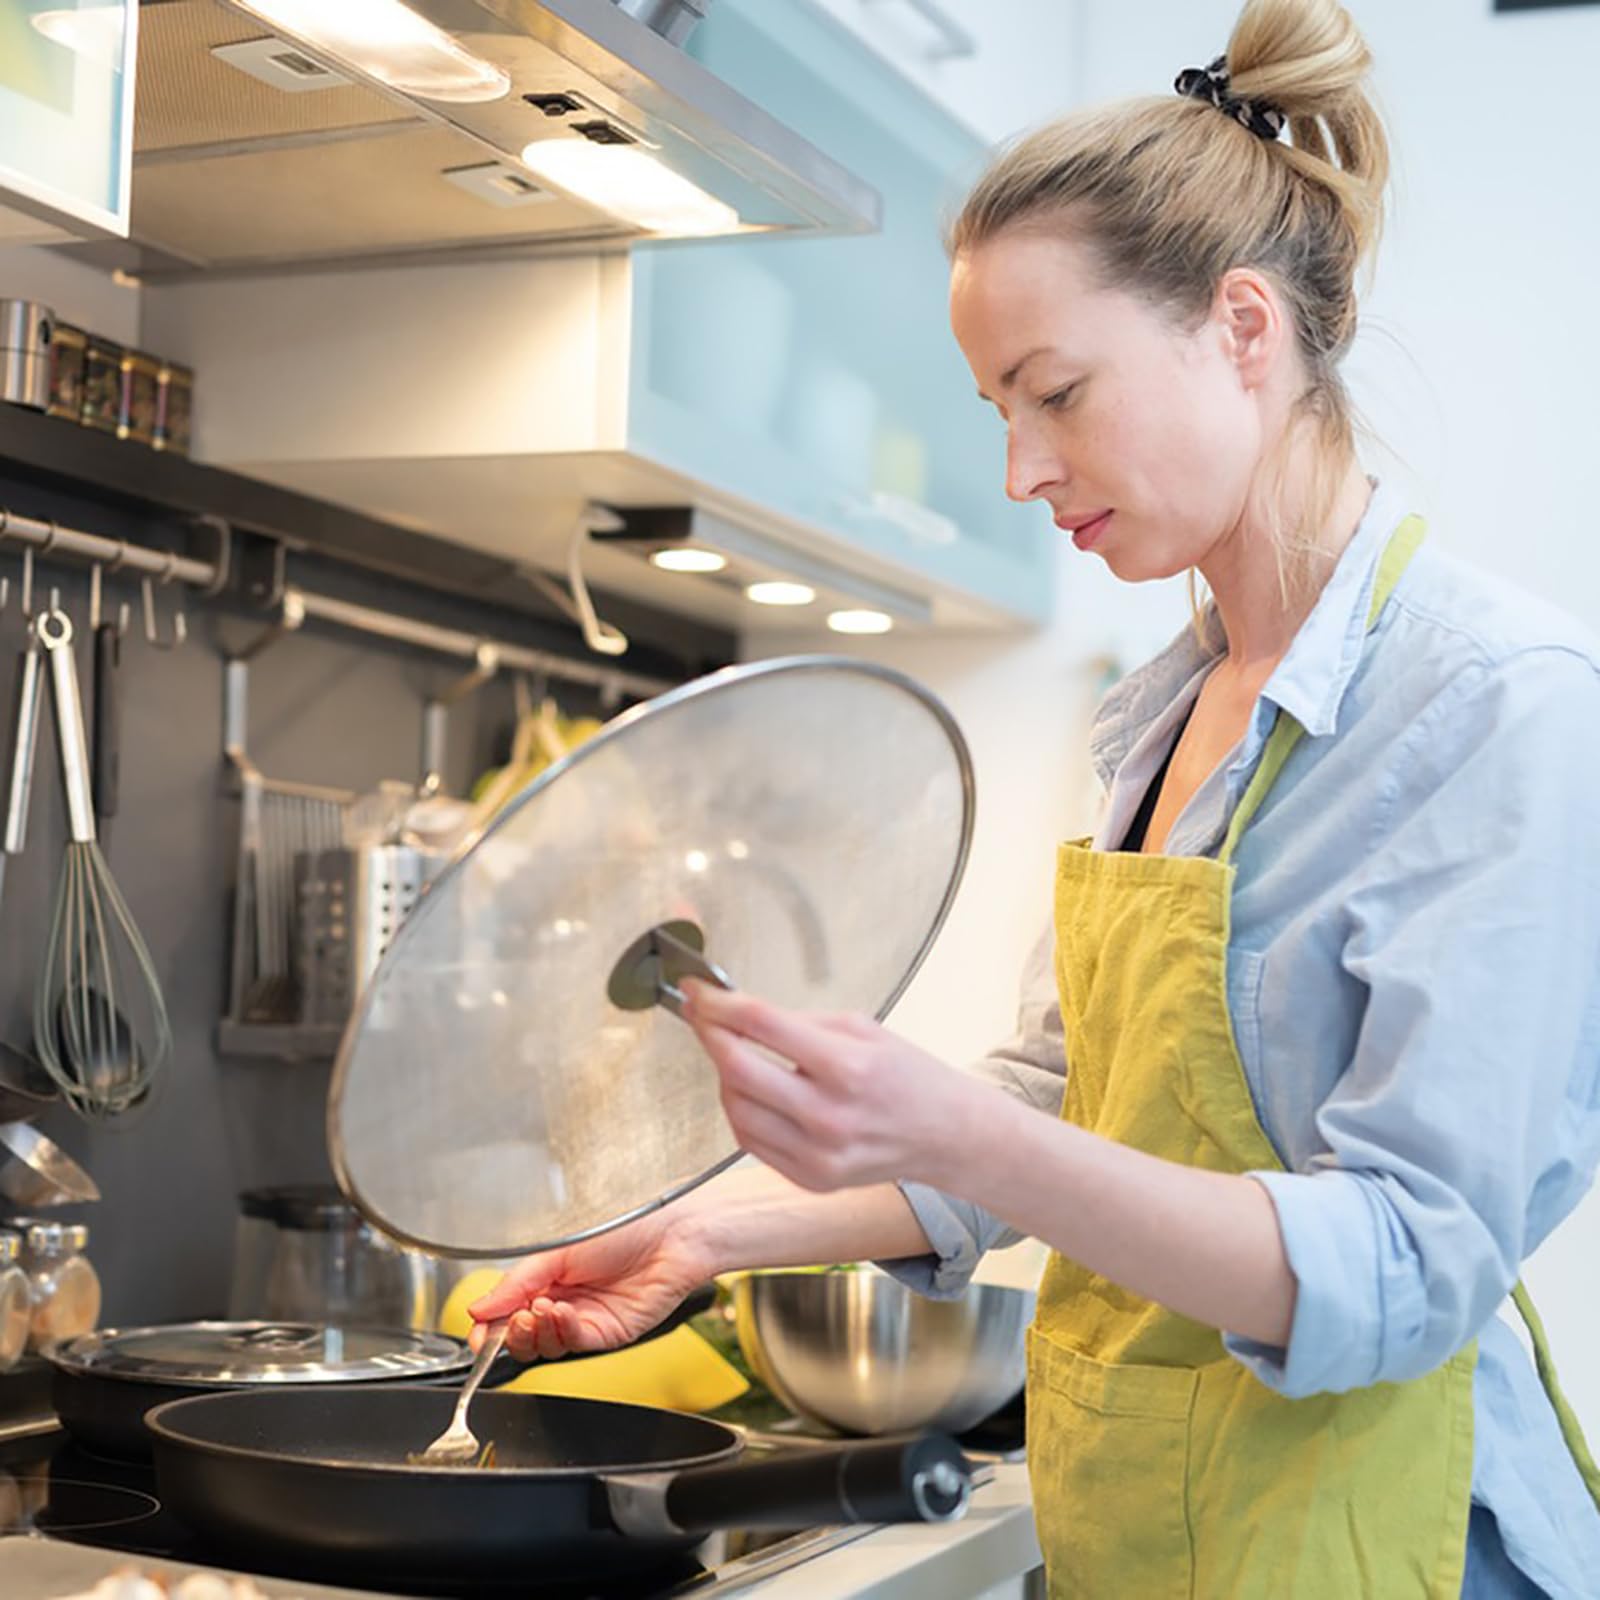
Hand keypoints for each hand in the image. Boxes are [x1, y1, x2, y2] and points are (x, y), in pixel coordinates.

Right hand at [467, 1204, 712, 1361]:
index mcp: (548, 1278)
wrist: (671, 1233)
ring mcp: (585, 1319)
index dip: (491, 1328)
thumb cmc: (624, 1226)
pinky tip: (563, 1311)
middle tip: (512, 1320)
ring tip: (542, 1307)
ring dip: (537, 1331)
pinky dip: (562, 1331)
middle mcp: (564, 1301)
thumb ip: (516, 1283)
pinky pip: (574, 1344)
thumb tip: (478, 1309)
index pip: (508, 1312)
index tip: (477, 1334)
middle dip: (511, 1334)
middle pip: (523, 1337)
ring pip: (545, 1347)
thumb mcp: (556, 1251)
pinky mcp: (607, 1334)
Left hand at [680, 981, 975, 1192]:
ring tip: (737, 1054)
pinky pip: (750, 1140)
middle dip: (709, 1035)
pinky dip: (741, 1109)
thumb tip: (737, 1012)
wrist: (945, 1134)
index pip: (761, 1025)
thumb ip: (799, 1022)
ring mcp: (817, 1155)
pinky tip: (753, 1091)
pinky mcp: (810, 1179)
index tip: (697, 989)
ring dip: (723, 1075)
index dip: (719, 1003)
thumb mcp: (862, 1028)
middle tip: (702, 1016)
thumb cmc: (905, 1074)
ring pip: (735, 1108)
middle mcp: (829, 1116)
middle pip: (737, 1069)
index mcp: (848, 1066)